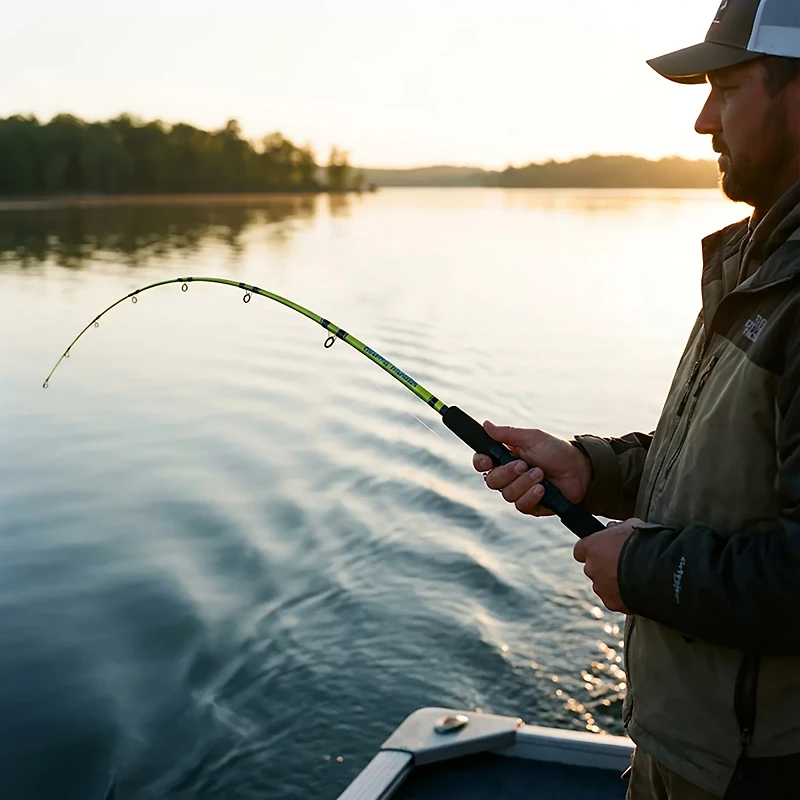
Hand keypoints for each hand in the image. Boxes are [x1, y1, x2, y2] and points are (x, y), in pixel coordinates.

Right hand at [472, 421, 591, 516]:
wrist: (580, 470)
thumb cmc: (556, 451)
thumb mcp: (532, 437)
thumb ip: (507, 433)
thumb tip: (486, 424)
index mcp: (506, 458)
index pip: (482, 463)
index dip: (481, 463)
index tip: (488, 460)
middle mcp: (509, 476)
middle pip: (492, 481)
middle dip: (508, 473)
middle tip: (524, 465)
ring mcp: (519, 491)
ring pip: (507, 494)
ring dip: (524, 484)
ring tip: (540, 474)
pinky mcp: (531, 505)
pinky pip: (521, 506)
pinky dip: (531, 496)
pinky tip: (542, 489)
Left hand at [573, 519, 640, 613]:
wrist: (659, 569)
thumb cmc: (644, 543)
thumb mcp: (630, 526)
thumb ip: (617, 529)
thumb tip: (612, 529)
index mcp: (591, 547)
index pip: (580, 550)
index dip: (592, 550)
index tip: (601, 550)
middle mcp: (591, 568)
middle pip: (593, 569)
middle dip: (604, 567)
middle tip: (623, 564)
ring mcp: (601, 588)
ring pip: (603, 586)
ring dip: (613, 583)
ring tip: (634, 579)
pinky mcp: (612, 603)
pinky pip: (615, 600)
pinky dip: (623, 597)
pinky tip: (638, 591)